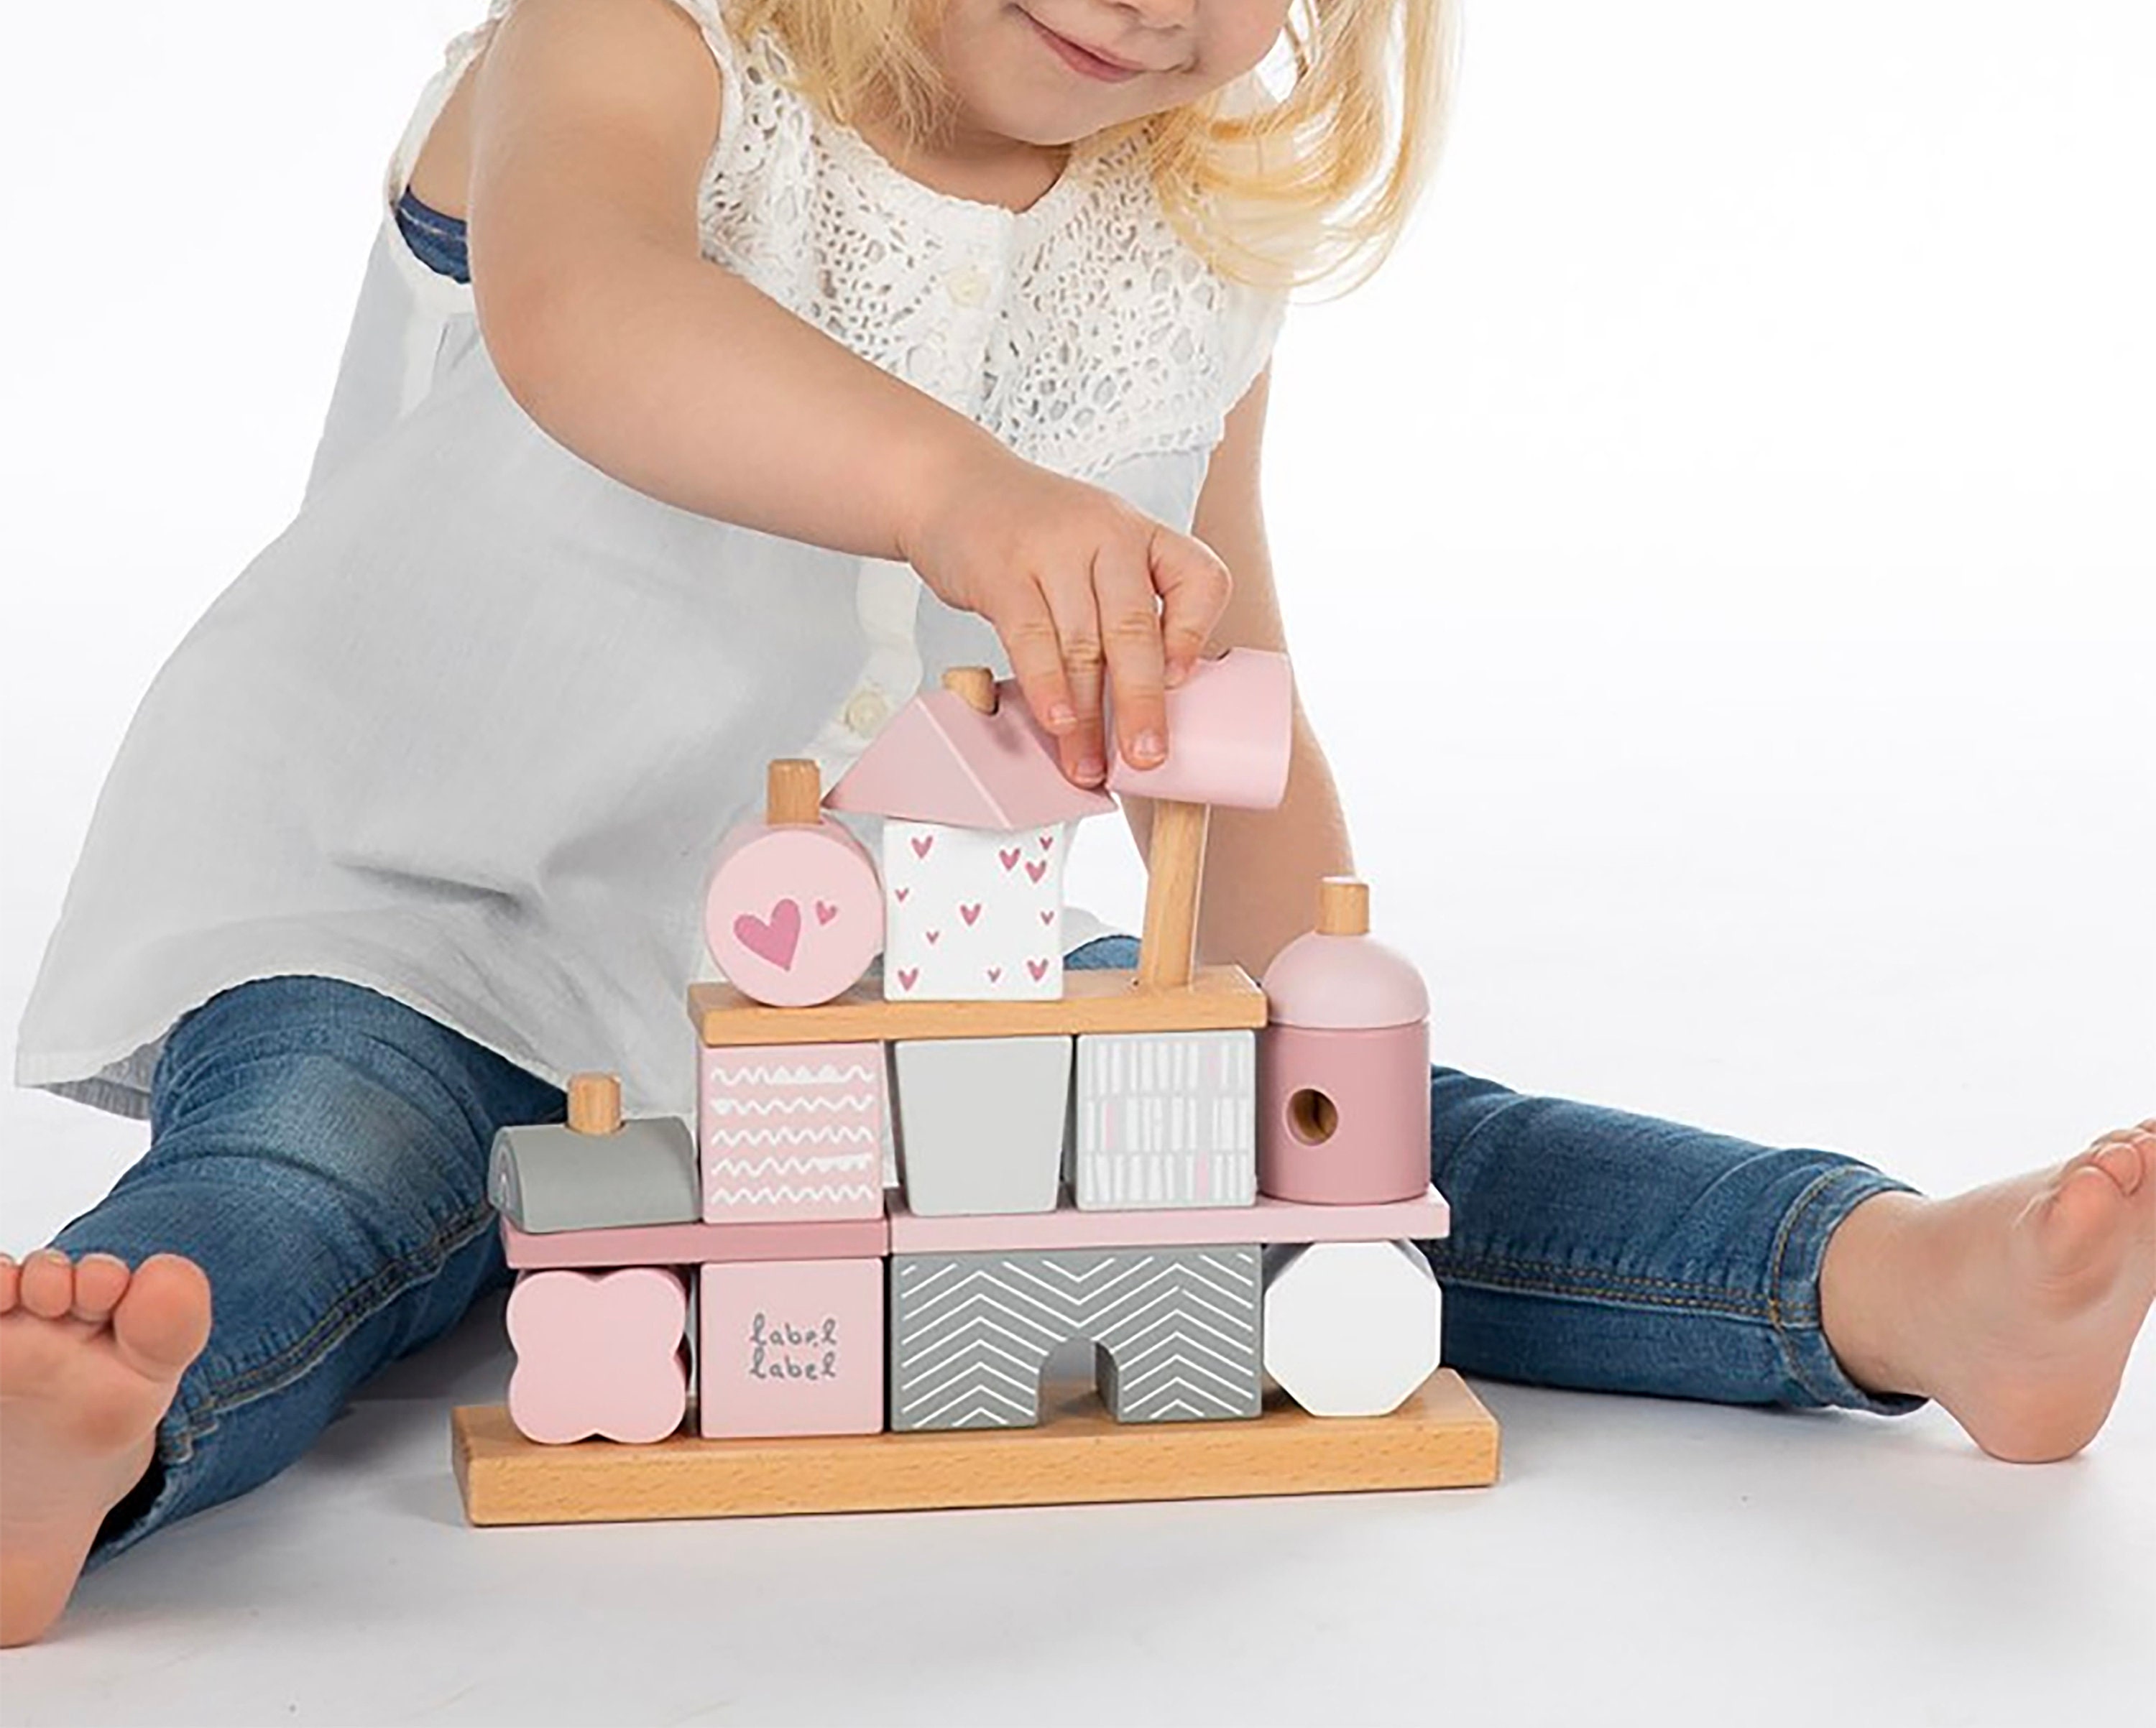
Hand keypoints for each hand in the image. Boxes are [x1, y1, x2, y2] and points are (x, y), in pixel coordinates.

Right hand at [898, 443, 1231, 786]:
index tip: (1183, 681)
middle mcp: (1106, 534)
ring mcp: (1053, 549)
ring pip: (1081, 646)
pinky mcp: (1002, 570)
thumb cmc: (1032, 534)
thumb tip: (1147, 702)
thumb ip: (1123, 609)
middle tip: (1147, 758)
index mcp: (1143, 535)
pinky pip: (1031, 638)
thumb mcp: (1096, 550)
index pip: (1198, 578)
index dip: (1195, 633)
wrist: (950, 484)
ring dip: (1087, 718)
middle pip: (1134, 628)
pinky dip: (1047, 687)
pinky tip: (1057, 723)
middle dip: (1142, 703)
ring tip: (1090, 766)